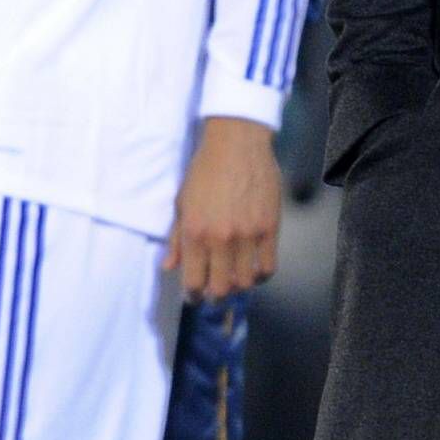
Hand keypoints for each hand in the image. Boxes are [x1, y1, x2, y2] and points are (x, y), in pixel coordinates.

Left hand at [165, 115, 280, 299]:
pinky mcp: (270, 228)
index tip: (194, 295)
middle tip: (214, 292)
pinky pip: (269, 267)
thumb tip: (169, 267)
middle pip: (221, 289)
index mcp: (195, 233)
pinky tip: (253, 269)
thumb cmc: (204, 170)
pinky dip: (260, 275)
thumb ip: (176, 238)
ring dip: (238, 286)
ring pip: (246, 282)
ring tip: (234, 279)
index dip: (193, 295)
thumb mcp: (181, 203)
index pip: (193, 282)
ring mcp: (248, 235)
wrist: (236, 143)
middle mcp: (221, 239)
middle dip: (215, 296)